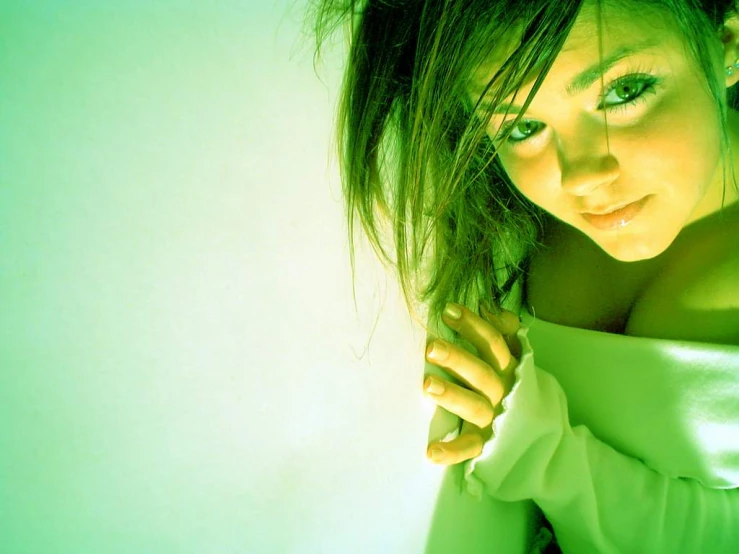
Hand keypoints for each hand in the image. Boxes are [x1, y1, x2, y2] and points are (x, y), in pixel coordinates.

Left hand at [423, 303, 521, 464]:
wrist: (542, 432)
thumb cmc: (513, 384)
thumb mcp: (514, 356)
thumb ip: (504, 330)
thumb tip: (485, 304)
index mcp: (508, 367)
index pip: (492, 343)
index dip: (472, 325)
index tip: (447, 310)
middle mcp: (502, 391)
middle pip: (480, 372)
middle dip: (457, 359)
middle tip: (431, 347)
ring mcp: (494, 419)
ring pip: (474, 406)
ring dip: (452, 396)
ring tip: (427, 385)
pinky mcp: (485, 444)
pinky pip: (469, 448)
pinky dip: (452, 452)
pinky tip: (431, 452)